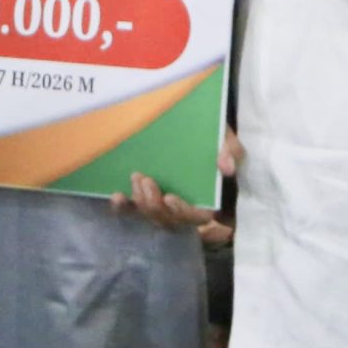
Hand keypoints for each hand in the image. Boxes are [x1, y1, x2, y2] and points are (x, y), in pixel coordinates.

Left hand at [113, 127, 246, 245]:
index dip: (183, 212)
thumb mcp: (225, 138)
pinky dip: (125, 208)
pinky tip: (118, 196)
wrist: (194, 125)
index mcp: (209, 199)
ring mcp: (165, 204)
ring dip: (140, 204)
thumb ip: (230, 150)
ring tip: (136, 178)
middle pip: (170, 221)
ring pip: (152, 217)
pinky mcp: (148, 198)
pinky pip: (135, 211)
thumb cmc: (213, 135)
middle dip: (155, 207)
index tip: (170, 198)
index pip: (198, 217)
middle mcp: (186, 208)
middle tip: (145, 180)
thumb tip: (226, 167)